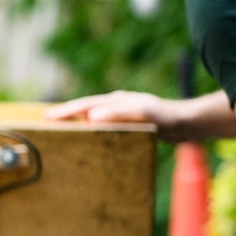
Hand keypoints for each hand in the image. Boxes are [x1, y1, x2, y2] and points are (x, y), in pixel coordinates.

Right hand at [46, 89, 172, 126]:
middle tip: (47, 120)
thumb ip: (119, 114)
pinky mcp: (131, 122)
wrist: (188, 123)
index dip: (66, 111)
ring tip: (62, 127)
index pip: (86, 104)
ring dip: (78, 119)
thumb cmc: (167, 118)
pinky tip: (90, 135)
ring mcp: (124, 111)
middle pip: (86, 107)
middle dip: (67, 113)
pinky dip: (92, 127)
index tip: (48, 117)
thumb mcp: (143, 115)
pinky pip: (105, 123)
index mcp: (118, 100)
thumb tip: (91, 116)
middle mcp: (119, 103)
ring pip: (94, 114)